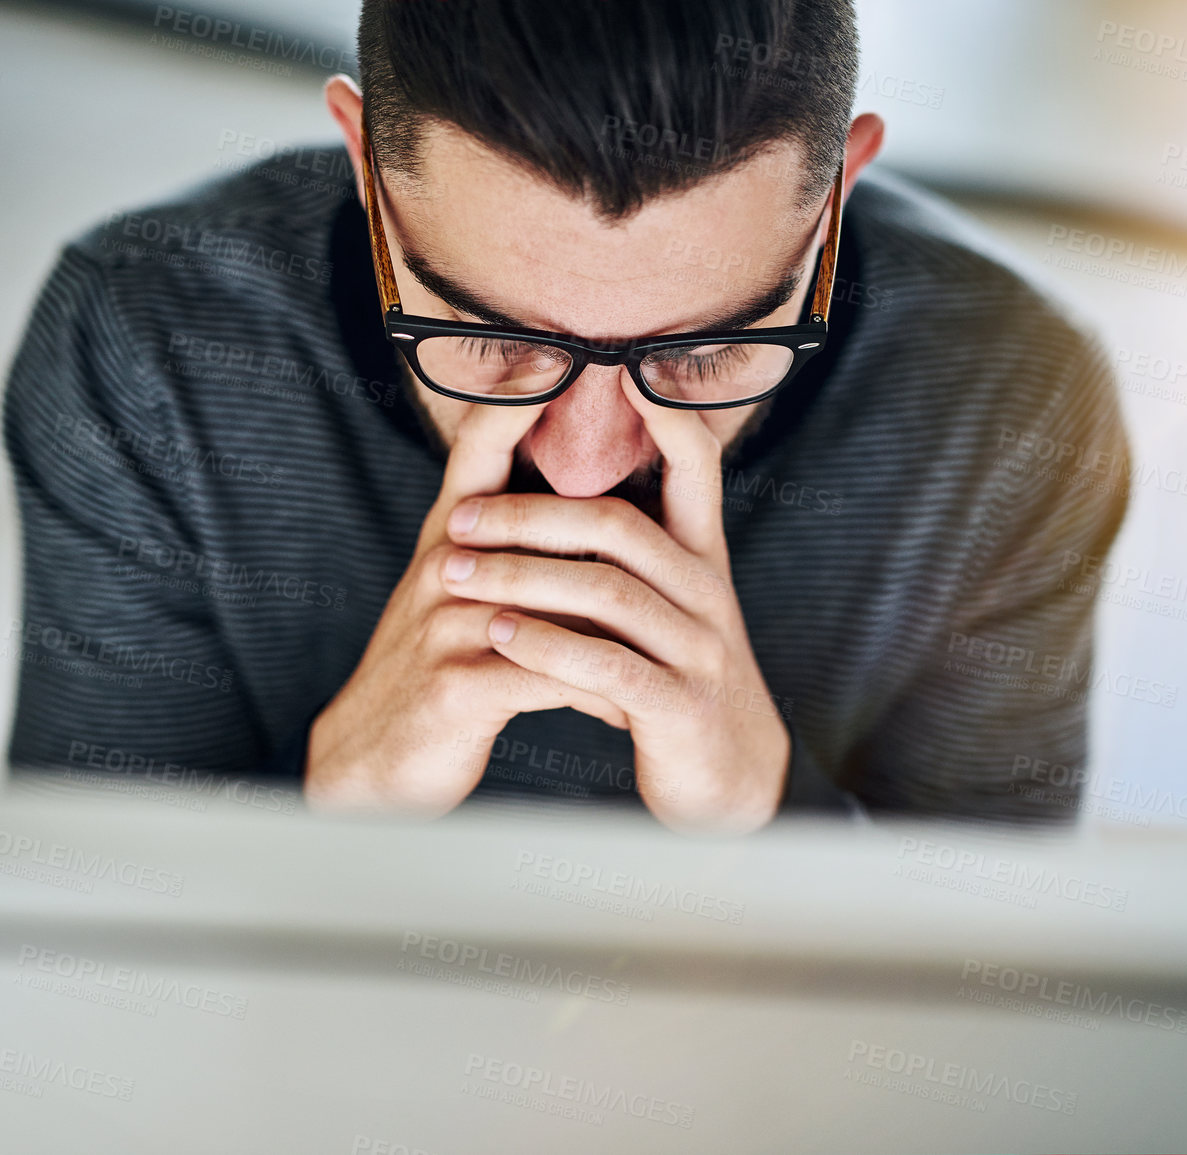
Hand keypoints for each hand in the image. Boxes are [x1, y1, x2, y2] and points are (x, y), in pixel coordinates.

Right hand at [302, 401, 631, 817]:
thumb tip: (576, 500)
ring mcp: (447, 624)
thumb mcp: (457, 597)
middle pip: (534, 516)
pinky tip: (628, 705)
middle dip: (599, 510)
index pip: (481, 448)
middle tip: (666, 500)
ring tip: (667, 635)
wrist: (373, 763)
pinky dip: (594, 688)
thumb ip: (506, 546)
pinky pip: (548, 673)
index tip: (571, 354)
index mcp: (450, 538)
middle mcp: (444, 567)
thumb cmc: (435, 670)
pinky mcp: (458, 685)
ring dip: (613, 623)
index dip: (520, 399)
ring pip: (555, 600)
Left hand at [440, 374, 789, 833]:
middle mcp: (708, 595)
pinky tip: (499, 638)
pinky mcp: (681, 707)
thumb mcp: (666, 611)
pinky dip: (547, 645)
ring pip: (607, 592)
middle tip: (458, 518)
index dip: (669, 418)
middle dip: (531, 514)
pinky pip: (609, 664)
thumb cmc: (678, 683)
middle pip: (620, 526)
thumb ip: (630, 558)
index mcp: (702, 562)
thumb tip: (570, 497)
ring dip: (521, 577)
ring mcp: (700, 651)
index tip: (626, 369)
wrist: (731, 781)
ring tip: (455, 577)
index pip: (698, 471)